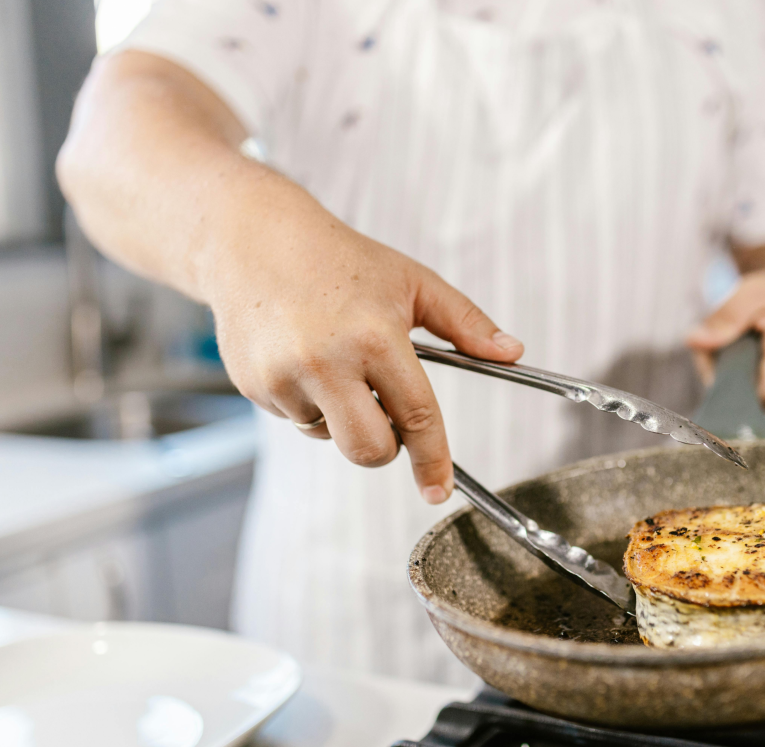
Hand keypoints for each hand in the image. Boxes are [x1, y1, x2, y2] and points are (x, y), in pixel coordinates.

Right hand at [201, 189, 522, 503]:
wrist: (252, 239)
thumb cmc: (341, 260)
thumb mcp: (412, 282)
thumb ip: (465, 322)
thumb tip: (512, 353)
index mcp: (374, 337)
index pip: (417, 416)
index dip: (432, 460)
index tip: (438, 490)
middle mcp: (326, 362)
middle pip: (369, 450)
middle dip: (386, 447)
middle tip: (386, 412)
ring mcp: (283, 376)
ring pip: (330, 436)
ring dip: (341, 416)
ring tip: (333, 360)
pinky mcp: (254, 385)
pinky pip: (295, 419)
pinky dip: (308, 402)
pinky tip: (301, 357)